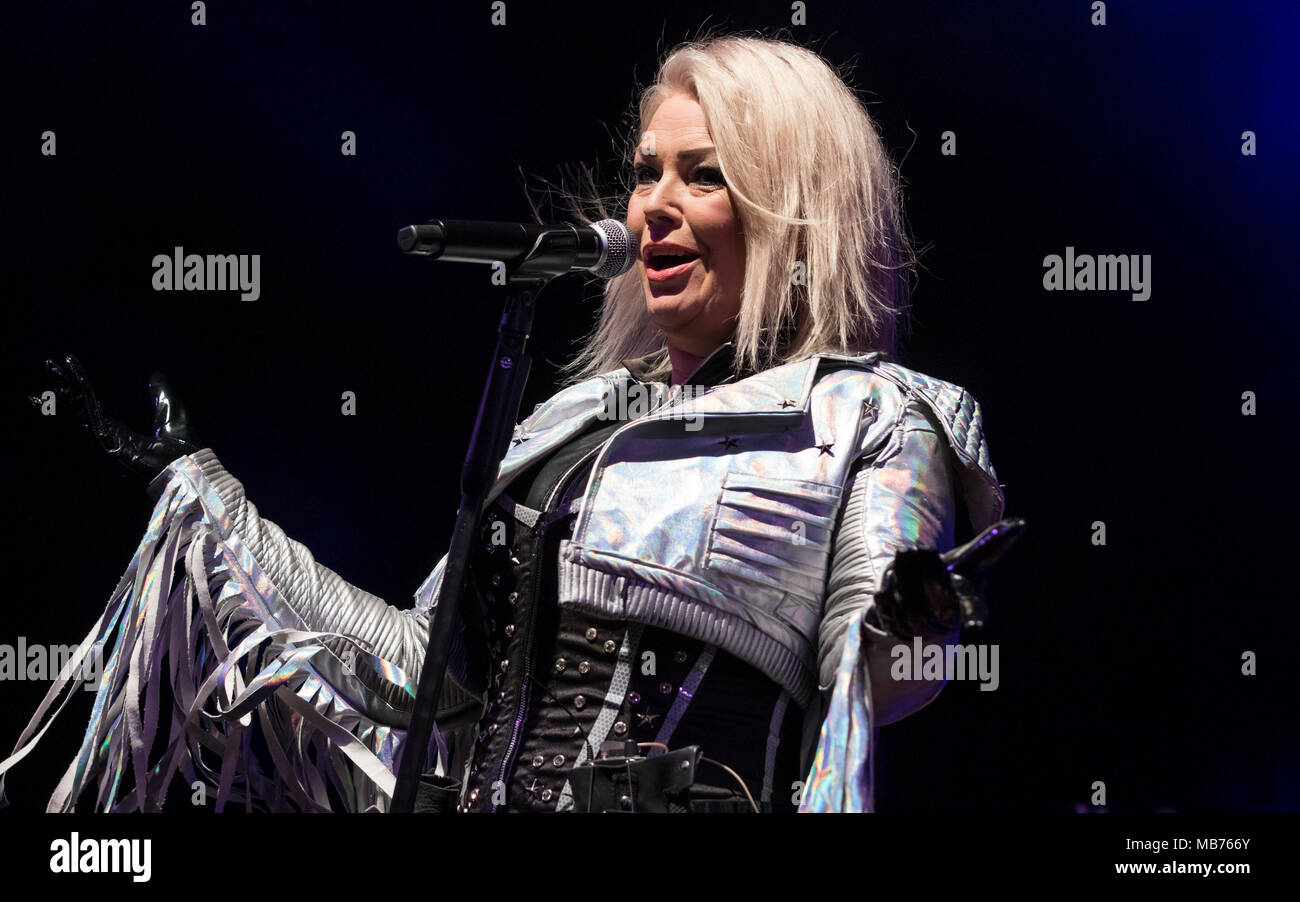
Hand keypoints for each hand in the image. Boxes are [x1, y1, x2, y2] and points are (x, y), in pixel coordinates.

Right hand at [31, 354, 202, 481]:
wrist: (188, 464)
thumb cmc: (182, 446)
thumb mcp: (170, 411)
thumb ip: (161, 394)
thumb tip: (156, 374)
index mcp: (121, 431)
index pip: (94, 406)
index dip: (82, 388)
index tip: (71, 369)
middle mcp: (109, 435)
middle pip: (81, 407)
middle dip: (66, 386)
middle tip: (51, 366)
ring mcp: (106, 439)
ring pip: (80, 410)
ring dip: (66, 391)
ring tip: (53, 370)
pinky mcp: (107, 441)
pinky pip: (90, 416)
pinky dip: (79, 401)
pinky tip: (69, 387)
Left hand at [872, 517, 1025, 637]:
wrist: (926, 591)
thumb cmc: (956, 573)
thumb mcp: (973, 558)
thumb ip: (994, 542)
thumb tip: (1020, 523)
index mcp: (968, 606)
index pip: (974, 614)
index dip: (974, 619)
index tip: (976, 627)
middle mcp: (945, 624)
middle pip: (925, 604)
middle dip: (919, 573)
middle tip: (919, 548)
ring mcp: (919, 629)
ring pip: (902, 605)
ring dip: (900, 578)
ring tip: (906, 561)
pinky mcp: (895, 627)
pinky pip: (883, 606)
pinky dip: (884, 592)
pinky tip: (892, 584)